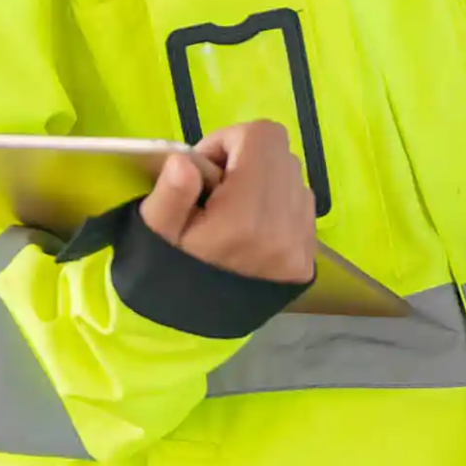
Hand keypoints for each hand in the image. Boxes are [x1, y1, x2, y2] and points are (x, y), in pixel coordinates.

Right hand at [138, 120, 316, 283]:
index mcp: (245, 216)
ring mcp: (302, 241)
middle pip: (280, 153)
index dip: (228, 140)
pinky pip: (302, 205)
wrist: (192, 328)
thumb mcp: (155, 233)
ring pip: (293, 178)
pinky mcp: (309, 255)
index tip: (204, 168)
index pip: (261, 137)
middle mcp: (284, 224)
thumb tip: (185, 160)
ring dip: (263, 180)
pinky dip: (278, 203)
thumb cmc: (170, 274)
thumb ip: (171, 192)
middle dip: (245, 158)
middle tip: (215, 187)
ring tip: (232, 210)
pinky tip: (251, 227)